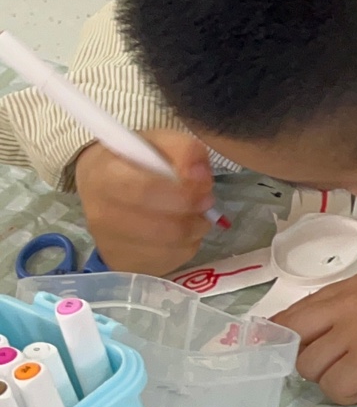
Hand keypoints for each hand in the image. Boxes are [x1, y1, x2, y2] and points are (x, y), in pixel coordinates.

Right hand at [73, 133, 214, 273]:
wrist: (104, 183)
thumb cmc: (136, 160)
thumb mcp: (160, 142)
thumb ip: (184, 151)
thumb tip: (200, 175)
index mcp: (104, 176)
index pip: (146, 191)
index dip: (183, 193)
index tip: (204, 187)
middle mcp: (100, 214)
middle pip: (164, 228)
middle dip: (195, 215)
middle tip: (205, 202)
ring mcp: (110, 244)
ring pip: (171, 246)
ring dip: (194, 230)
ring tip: (193, 214)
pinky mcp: (124, 264)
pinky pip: (170, 260)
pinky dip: (186, 246)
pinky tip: (180, 231)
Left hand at [274, 268, 356, 403]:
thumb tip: (356, 332)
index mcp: (354, 286)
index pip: (298, 311)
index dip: (295, 336)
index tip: (310, 351)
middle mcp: (345, 306)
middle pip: (290, 335)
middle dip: (302, 357)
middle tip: (332, 368)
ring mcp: (354, 333)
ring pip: (309, 366)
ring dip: (331, 378)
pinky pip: (334, 387)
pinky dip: (348, 395)